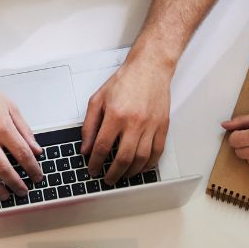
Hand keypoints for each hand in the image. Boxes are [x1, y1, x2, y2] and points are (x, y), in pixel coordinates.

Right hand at [0, 66, 42, 199]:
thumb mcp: (10, 106)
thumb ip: (24, 129)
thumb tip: (35, 149)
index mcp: (2, 126)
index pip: (22, 154)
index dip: (32, 169)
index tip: (37, 177)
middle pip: (4, 169)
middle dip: (16, 184)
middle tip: (22, 191)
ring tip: (4, 195)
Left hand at [82, 55, 172, 183]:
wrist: (150, 68)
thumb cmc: (125, 81)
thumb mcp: (98, 99)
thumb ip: (89, 125)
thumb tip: (85, 148)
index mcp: (115, 115)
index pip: (102, 147)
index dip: (95, 162)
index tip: (92, 169)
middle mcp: (134, 122)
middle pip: (123, 158)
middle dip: (113, 173)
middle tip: (107, 179)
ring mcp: (151, 125)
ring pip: (141, 159)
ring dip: (130, 172)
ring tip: (122, 176)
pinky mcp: (163, 126)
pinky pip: (157, 152)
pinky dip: (149, 164)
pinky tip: (141, 168)